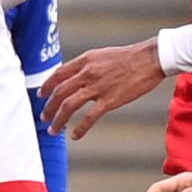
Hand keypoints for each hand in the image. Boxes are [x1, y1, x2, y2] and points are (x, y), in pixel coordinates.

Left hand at [38, 38, 166, 137]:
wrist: (150, 59)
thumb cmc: (129, 57)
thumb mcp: (102, 55)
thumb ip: (87, 65)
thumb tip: (76, 76)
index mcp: (85, 60)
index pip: (58, 74)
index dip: (47, 86)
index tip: (41, 95)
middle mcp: (88, 73)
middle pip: (60, 92)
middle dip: (49, 107)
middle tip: (43, 118)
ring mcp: (98, 87)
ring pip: (69, 106)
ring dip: (58, 120)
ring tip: (54, 130)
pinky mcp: (110, 100)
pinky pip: (90, 117)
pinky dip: (80, 128)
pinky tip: (75, 136)